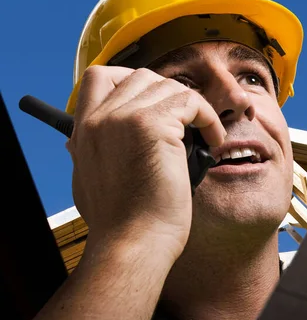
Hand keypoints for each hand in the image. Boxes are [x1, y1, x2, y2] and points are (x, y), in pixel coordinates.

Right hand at [67, 66, 225, 257]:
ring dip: (193, 108)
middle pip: (141, 75)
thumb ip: (87, 151)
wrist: (133, 244)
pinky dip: (208, 117)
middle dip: (170, 93)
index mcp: (85, 129)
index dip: (130, 79)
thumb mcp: (88, 178)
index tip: (154, 101)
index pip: (100, 76)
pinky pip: (191, 102)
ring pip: (169, 87)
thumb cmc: (120, 221)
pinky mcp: (153, 127)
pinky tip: (213, 139)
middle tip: (186, 120)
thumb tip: (79, 141)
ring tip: (205, 134)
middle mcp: (101, 118)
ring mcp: (125, 119)